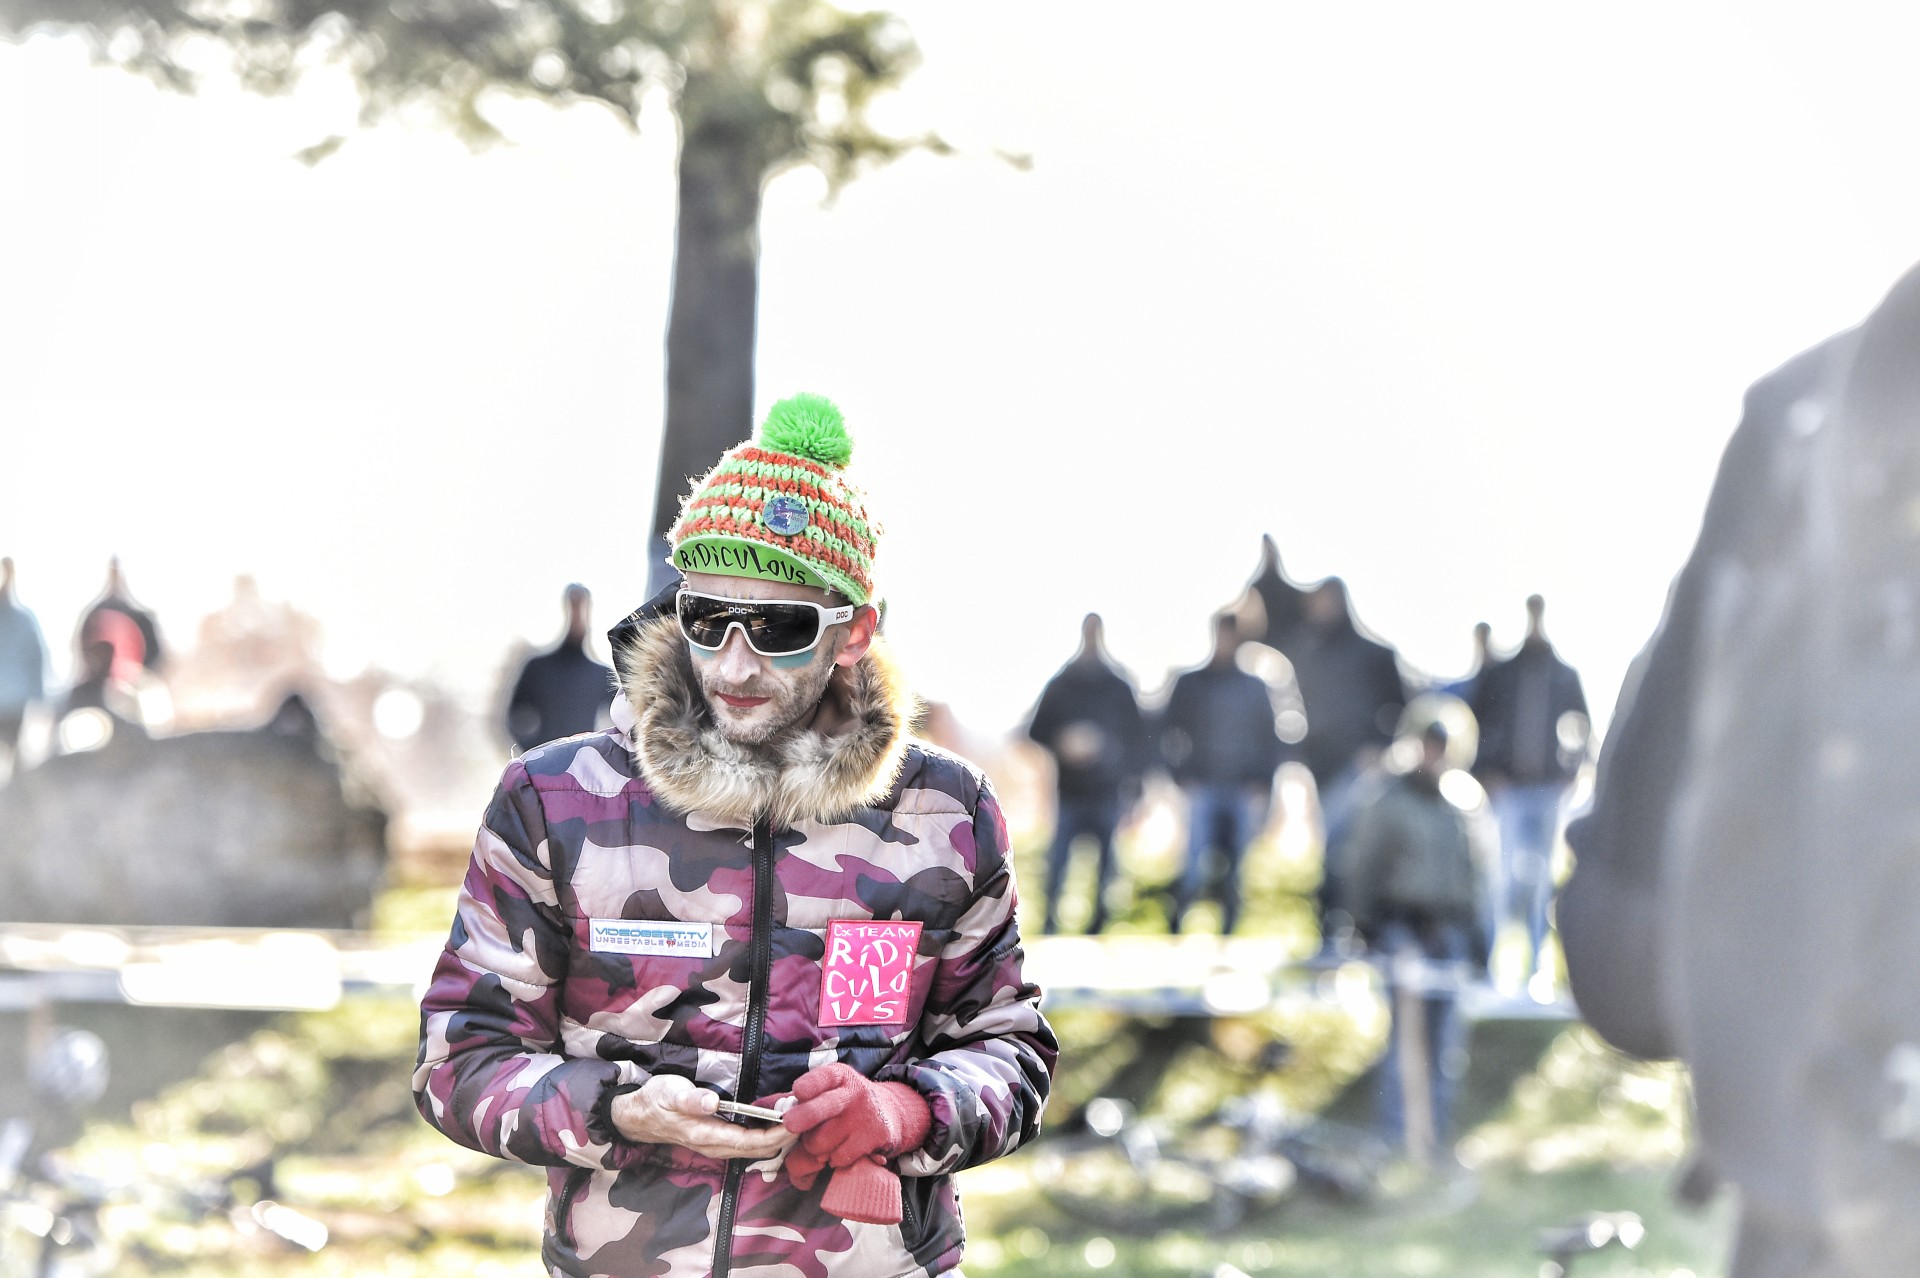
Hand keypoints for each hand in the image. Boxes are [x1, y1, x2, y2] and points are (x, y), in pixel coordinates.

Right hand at [610, 1075, 796, 1161]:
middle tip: (807, 1120)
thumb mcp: (668, 1092)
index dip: (774, 1135)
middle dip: (782, 1138)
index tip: (795, 1122)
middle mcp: (713, 1145)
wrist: (636, 1115)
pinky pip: (745, 1145)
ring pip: (752, 1149)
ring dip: (776, 1139)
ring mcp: (714, 1145)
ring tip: (797, 1123)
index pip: (748, 1141)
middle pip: (756, 1150)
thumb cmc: (654, 1100)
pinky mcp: (714, 1140)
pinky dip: (764, 1137)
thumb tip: (711, 1102)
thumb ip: (689, 1099)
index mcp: (705, 1134)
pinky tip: (776, 1126)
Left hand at [781, 1063, 931, 1167]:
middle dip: (799, 1120)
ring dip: (814, 1147)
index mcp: (839, 1075)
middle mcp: (853, 1092)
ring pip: (821, 1141)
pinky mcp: (874, 1136)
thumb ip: (800, 1097)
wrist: (888, 1112)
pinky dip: (833, 1158)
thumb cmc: (845, 1102)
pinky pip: (838, 1156)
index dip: (808, 1086)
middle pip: (818, 1110)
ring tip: (822, 1141)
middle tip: (790, 1126)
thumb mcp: (828, 1089)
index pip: (822, 1077)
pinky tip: (839, 1149)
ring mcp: (864, 1115)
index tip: (798, 1092)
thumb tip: (766, 1107)